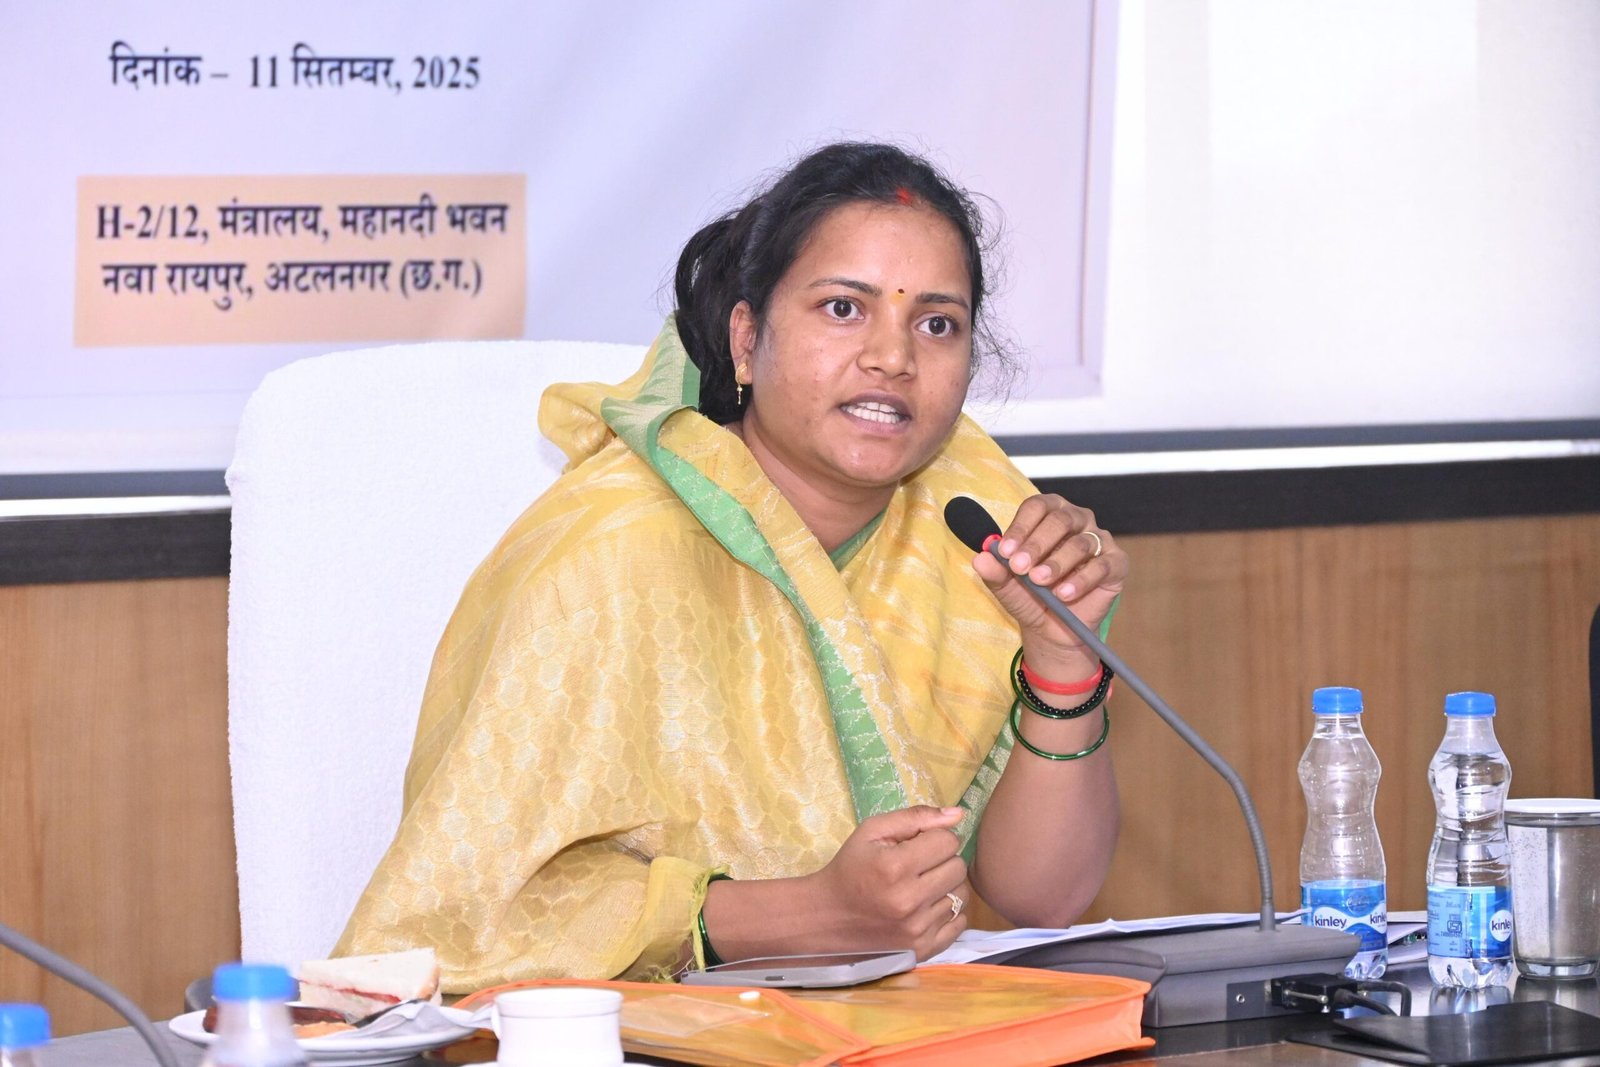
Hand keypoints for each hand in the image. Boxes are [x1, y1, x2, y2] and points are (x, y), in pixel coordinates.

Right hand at [802, 805, 968, 959]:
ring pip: (962, 894)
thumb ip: (915, 818)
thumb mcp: (872, 832)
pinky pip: (960, 922)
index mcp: (896, 866)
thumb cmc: (850, 868)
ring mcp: (918, 928)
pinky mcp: (923, 949)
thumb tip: (958, 815)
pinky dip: (950, 911)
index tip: (919, 844)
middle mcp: (910, 900)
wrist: (827, 917)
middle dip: (943, 860)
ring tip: (923, 885)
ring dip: (947, 885)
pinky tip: (928, 906)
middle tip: (920, 865)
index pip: (948, 842)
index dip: (935, 837)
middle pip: (958, 868)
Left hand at [971, 494, 1127, 680]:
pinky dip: (1081, 580)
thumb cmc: (1031, 595)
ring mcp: (1099, 540)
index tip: (1005, 551)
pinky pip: (1102, 566)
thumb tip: (980, 558)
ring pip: (1080, 543)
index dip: (1021, 527)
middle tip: (1020, 567)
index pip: (1037, 507)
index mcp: (1049, 514)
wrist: (1053, 627)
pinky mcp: (1116, 563)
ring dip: (1057, 564)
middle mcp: (1077, 520)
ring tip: (1040, 583)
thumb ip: (995, 571)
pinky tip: (1063, 594)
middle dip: (1037, 544)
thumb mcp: (1008, 586)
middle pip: (1059, 520)